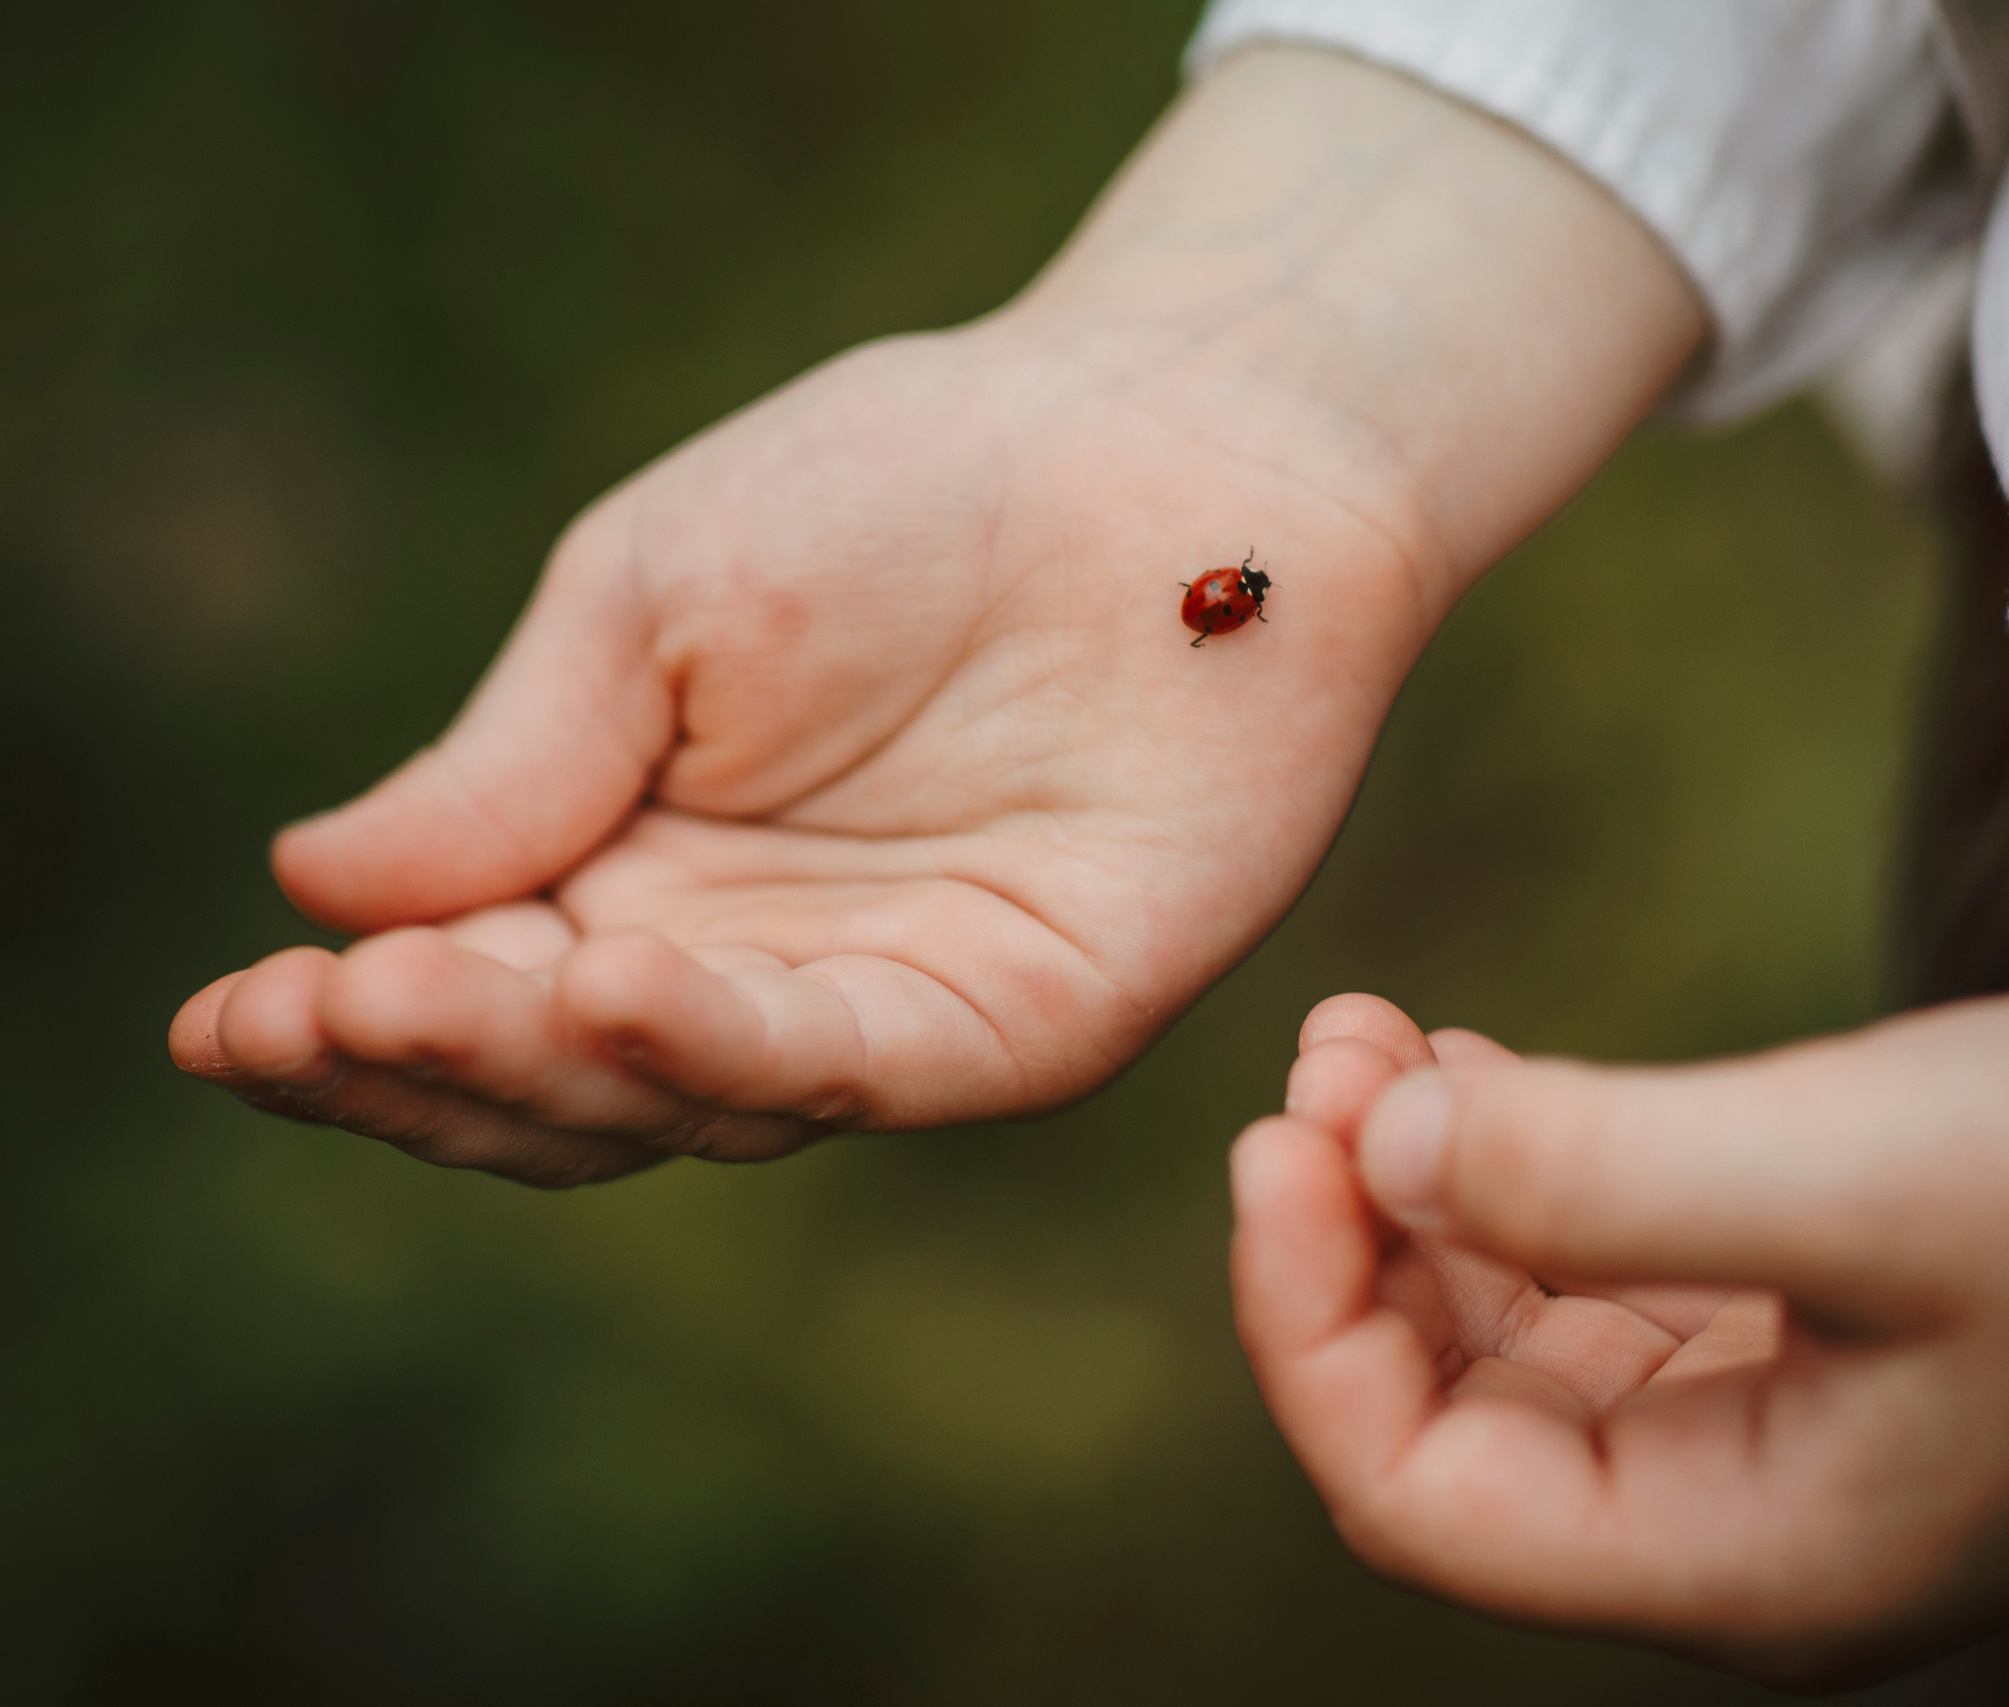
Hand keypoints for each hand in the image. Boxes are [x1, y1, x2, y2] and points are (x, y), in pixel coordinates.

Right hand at [167, 48, 1704, 1183]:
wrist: (1164, 441)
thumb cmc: (912, 485)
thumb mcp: (661, 594)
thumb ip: (518, 754)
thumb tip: (315, 883)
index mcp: (644, 875)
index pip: (471, 1000)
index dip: (345, 1031)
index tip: (225, 1018)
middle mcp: (759, 970)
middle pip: (559, 1090)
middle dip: (420, 1070)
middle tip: (299, 1023)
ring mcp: (895, 1006)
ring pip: (687, 1103)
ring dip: (538, 1066)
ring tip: (411, 1000)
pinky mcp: (1032, 1016)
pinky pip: (863, 1069)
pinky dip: (728, 1042)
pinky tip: (610, 985)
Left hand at [1231, 979, 2008, 1685]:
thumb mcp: (1854, 1170)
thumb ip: (1590, 1174)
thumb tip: (1369, 1141)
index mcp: (1747, 1564)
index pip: (1418, 1499)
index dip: (1305, 1321)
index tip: (1276, 1134)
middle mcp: (1751, 1533)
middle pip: (1450, 1421)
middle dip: (1357, 1237)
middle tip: (1324, 1049)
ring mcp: (1792, 1442)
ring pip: (1523, 1345)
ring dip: (1431, 1195)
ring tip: (1376, 1031)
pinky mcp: (1829, 1342)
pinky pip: (1616, 1286)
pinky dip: (1534, 1182)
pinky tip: (1483, 1069)